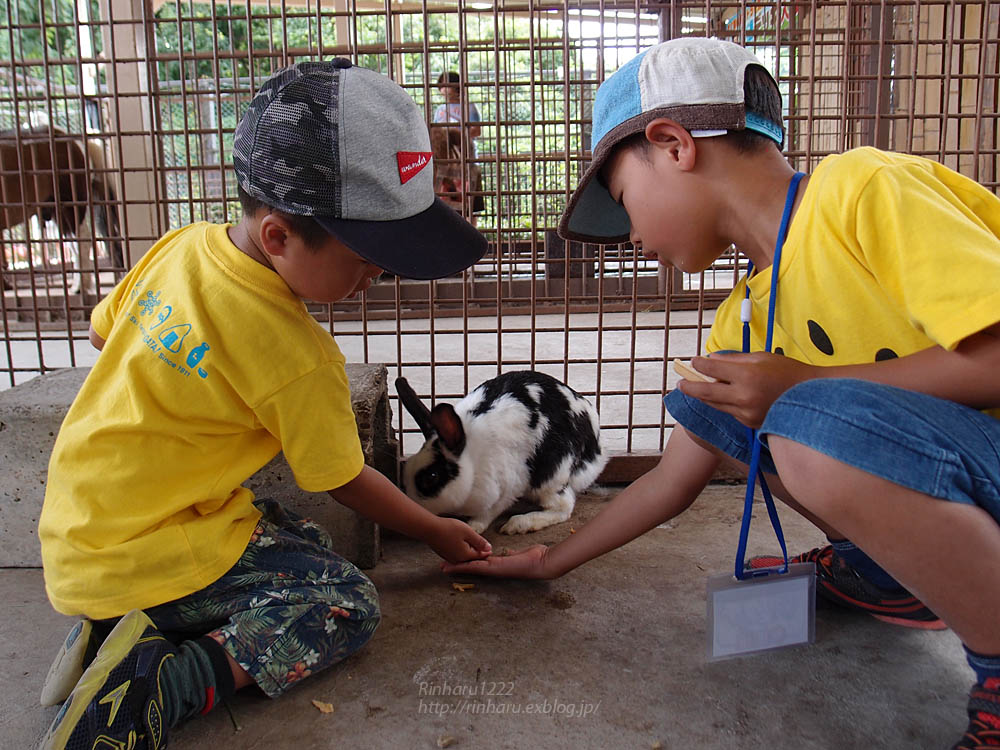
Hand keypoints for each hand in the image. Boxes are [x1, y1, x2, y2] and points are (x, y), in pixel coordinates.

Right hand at [426, 517, 492, 563]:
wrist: (428, 528)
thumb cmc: (448, 528)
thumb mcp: (468, 532)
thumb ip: (479, 541)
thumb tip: (488, 548)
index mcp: (465, 555)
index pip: (479, 555)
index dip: (486, 551)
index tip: (491, 549)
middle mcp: (457, 559)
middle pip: (471, 556)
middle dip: (477, 552)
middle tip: (484, 548)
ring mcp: (449, 557)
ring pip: (463, 555)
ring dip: (468, 550)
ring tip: (473, 544)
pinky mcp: (443, 554)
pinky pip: (455, 553)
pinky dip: (460, 549)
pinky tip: (460, 543)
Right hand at [439, 544, 553, 578]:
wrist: (543, 562)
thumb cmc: (533, 558)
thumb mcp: (518, 554)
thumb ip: (509, 554)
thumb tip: (506, 552)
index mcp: (498, 565)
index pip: (478, 563)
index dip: (466, 563)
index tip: (454, 561)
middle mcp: (494, 569)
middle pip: (471, 568)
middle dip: (457, 567)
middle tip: (443, 567)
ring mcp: (495, 569)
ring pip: (472, 568)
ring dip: (458, 567)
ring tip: (445, 567)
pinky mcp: (497, 568)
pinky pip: (478, 566)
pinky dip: (467, 566)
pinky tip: (457, 566)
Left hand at [677, 352, 814, 427]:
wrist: (813, 397)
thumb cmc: (788, 372)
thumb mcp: (761, 358)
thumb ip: (733, 360)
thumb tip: (710, 360)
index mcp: (747, 375)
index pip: (712, 370)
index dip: (699, 365)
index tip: (693, 362)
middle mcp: (744, 396)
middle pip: (706, 393)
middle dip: (690, 387)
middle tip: (680, 383)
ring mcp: (747, 413)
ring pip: (716, 405)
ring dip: (705, 397)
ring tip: (695, 389)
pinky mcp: (751, 423)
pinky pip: (731, 412)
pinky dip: (725, 404)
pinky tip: (724, 397)